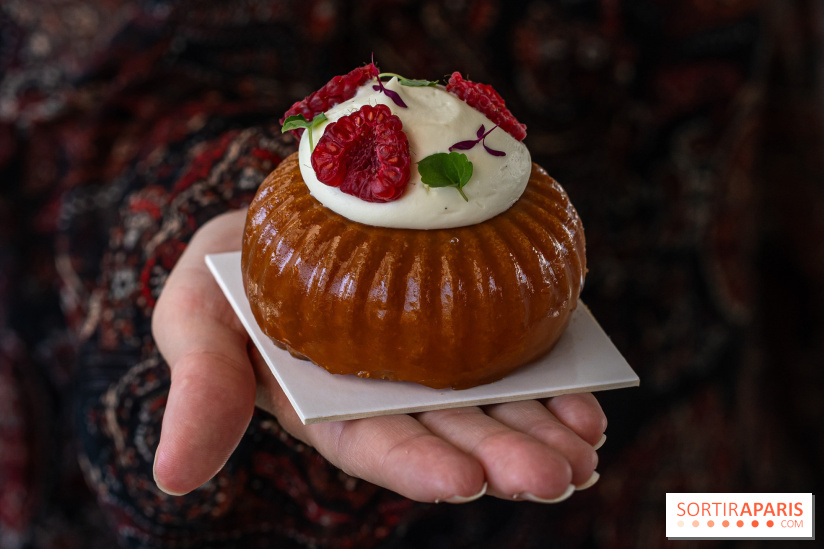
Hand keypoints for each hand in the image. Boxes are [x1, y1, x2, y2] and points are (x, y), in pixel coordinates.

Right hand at [152, 210, 606, 502]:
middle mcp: (384, 391)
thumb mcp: (196, 319)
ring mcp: (428, 356)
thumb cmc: (226, 274)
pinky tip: (589, 401)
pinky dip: (551, 375)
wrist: (276, 215)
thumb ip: (199, 390)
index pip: (369, 445)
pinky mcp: (460, 313)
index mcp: (324, 405)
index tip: (463, 481)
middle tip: (559, 475)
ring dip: (542, 427)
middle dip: (503, 455)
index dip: (414, 463)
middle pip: (448, 430)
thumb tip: (173, 476)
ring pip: (490, 401)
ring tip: (588, 448)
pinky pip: (511, 348)